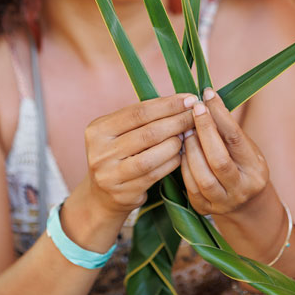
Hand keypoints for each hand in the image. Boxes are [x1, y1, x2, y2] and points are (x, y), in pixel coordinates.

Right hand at [84, 94, 195, 216]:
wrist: (101, 195)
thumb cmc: (119, 154)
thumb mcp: (119, 132)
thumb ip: (143, 118)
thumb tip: (183, 101)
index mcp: (97, 129)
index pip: (138, 112)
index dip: (167, 105)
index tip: (190, 99)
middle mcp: (100, 152)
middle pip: (147, 133)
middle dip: (177, 121)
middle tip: (196, 116)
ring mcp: (109, 175)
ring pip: (151, 156)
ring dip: (175, 143)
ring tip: (188, 135)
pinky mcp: (123, 193)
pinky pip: (154, 175)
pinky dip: (171, 162)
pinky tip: (181, 154)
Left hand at [181, 88, 269, 215]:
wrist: (246, 205)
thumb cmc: (242, 166)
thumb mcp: (245, 148)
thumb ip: (228, 130)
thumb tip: (207, 99)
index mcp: (256, 169)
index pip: (236, 139)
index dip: (220, 115)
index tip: (208, 94)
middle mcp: (242, 188)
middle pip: (219, 160)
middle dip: (204, 131)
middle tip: (194, 109)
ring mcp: (223, 202)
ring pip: (203, 177)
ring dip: (191, 149)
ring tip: (185, 129)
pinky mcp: (204, 209)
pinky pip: (190, 186)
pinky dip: (184, 165)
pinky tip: (181, 149)